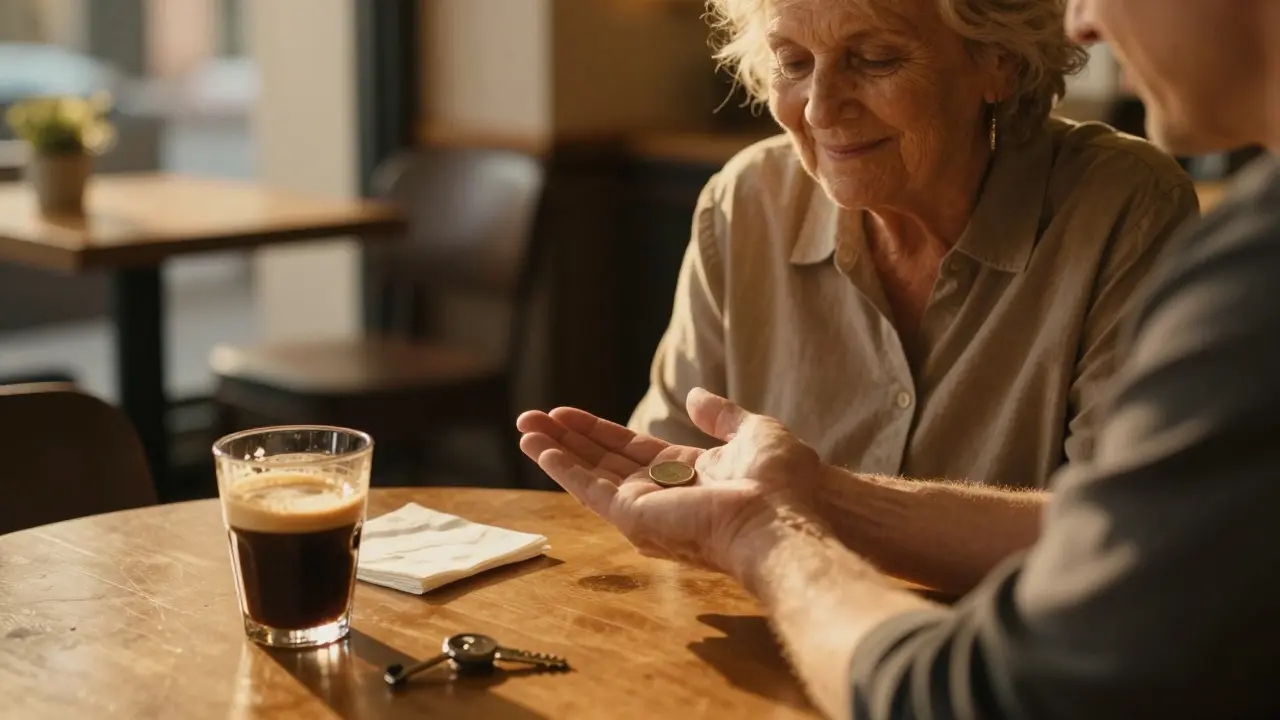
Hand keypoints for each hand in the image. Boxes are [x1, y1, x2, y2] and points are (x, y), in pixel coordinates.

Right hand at [515, 388, 824, 577]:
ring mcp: (647, 509)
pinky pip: (590, 489)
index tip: (568, 414)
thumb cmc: (779, 482)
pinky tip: (537, 447)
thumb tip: (695, 396)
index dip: (600, 430)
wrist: (781, 516)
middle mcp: (664, 495)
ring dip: (555, 449)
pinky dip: (561, 467)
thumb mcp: (754, 431)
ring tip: (524, 426)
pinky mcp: (634, 517)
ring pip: (590, 474)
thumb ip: (721, 415)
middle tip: (531, 417)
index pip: (634, 450)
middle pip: (604, 461)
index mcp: (692, 475)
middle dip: (568, 438)